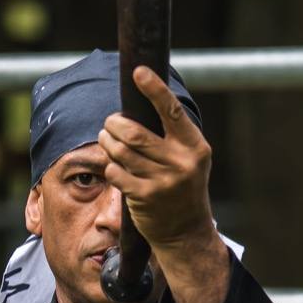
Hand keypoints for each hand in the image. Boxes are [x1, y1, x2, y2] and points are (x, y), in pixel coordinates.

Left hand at [98, 66, 217, 251]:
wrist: (186, 231)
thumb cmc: (182, 186)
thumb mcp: (189, 158)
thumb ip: (171, 135)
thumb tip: (138, 103)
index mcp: (195, 147)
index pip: (172, 112)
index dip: (154, 89)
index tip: (139, 71)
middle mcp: (181, 163)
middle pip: (135, 132)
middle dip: (114, 123)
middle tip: (110, 123)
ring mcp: (163, 182)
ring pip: (121, 151)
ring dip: (108, 142)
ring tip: (108, 141)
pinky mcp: (145, 197)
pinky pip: (116, 172)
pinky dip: (111, 166)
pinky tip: (115, 168)